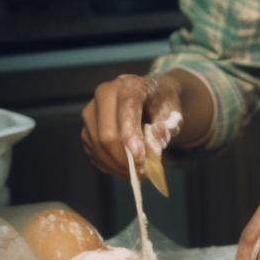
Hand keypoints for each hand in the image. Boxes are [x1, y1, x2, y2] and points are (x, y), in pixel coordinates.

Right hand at [81, 69, 209, 177]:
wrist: (148, 95)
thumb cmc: (161, 103)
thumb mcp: (173, 111)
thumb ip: (167, 125)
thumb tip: (155, 143)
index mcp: (130, 85)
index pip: (126, 111)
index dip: (131, 137)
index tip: (141, 159)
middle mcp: (105, 94)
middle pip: (107, 135)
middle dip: (124, 160)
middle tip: (141, 174)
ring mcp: (91, 111)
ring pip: (98, 147)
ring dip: (117, 166)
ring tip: (136, 173)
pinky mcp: (86, 128)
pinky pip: (94, 153)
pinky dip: (110, 165)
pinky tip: (124, 167)